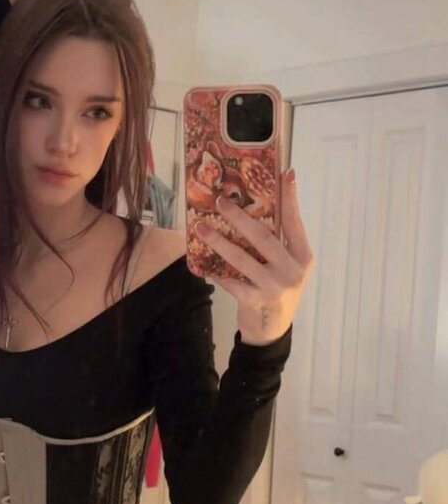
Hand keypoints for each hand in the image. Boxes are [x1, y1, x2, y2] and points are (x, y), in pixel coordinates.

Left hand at [194, 169, 313, 344]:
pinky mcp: (254, 301)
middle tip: (220, 201)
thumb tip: (255, 209)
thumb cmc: (278, 290)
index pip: (295, 223)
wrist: (273, 330)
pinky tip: (200, 261)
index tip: (287, 173)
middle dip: (240, 217)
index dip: (291, 199)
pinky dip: (214, 270)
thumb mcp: (287, 266)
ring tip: (201, 226)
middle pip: (264, 237)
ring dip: (219, 241)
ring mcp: (273, 287)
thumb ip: (279, 244)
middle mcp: (291, 271)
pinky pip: (230, 281)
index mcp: (303, 258)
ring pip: (242, 258)